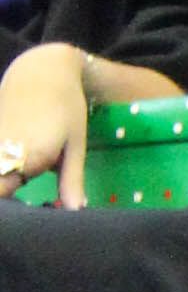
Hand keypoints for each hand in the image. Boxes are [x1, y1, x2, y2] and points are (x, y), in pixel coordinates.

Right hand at [0, 41, 93, 208]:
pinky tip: (15, 172)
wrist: (42, 69)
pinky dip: (3, 169)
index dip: (12, 215)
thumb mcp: (75, 145)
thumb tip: (75, 212)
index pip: (4, 196)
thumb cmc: (66, 107)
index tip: (24, 222)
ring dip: (6, 182)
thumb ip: (72, 180)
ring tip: (24, 187)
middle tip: (24, 213)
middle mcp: (3, 151)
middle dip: (8, 202)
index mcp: (29, 157)